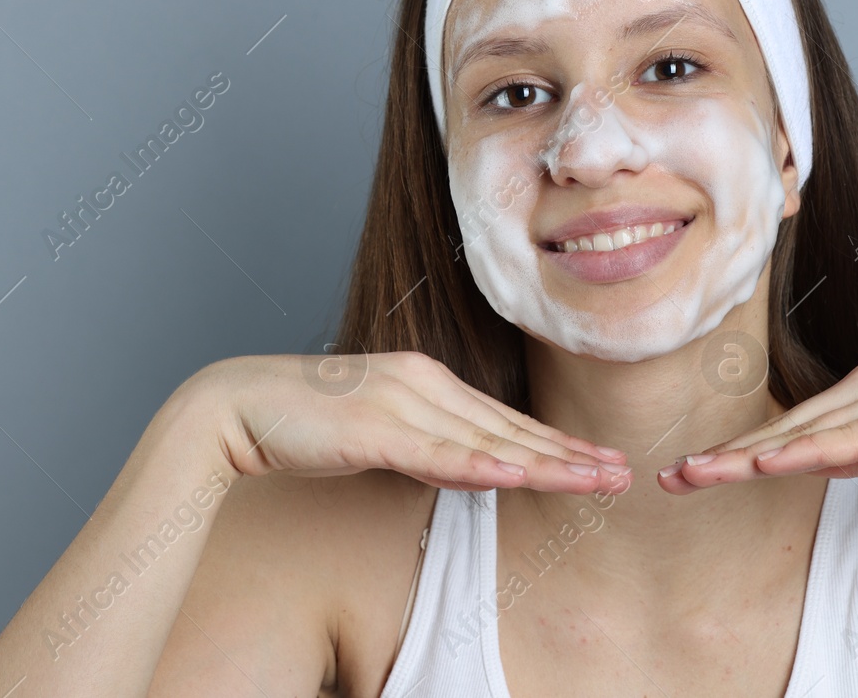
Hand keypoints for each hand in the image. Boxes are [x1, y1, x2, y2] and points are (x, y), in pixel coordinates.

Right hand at [193, 351, 632, 494]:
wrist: (236, 406)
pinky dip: (480, 466)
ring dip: (545, 463)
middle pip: (509, 427)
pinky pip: (436, 452)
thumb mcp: (378, 432)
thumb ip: (425, 445)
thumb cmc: (302, 421)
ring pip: (486, 440)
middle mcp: (422, 383)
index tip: (597, 458)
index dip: (554, 442)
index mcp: (425, 379)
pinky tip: (518, 476)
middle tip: (621, 470)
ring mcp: (399, 402)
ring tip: (593, 479)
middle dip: (569, 453)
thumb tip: (473, 468)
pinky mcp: (372, 427)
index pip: (503, 419)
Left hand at [658, 355, 857, 493]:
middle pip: (784, 427)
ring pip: (805, 432)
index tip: (696, 471)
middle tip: (671, 477)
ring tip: (698, 475)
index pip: (793, 427)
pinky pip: (849, 440)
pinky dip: (805, 452)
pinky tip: (766, 464)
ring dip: (749, 455)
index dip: (742, 451)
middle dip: (726, 455)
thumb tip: (826, 460)